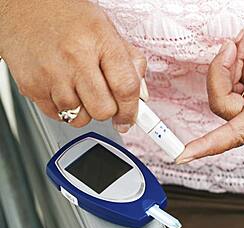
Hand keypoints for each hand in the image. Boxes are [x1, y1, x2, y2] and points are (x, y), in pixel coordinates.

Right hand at [0, 0, 147, 131]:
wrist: (22, 6)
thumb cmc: (66, 16)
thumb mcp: (106, 29)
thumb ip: (129, 61)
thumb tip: (140, 95)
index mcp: (100, 40)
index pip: (126, 87)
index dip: (131, 110)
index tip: (130, 119)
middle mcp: (75, 57)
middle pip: (103, 110)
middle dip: (108, 110)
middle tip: (104, 98)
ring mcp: (51, 74)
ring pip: (79, 118)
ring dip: (85, 110)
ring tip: (80, 87)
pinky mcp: (32, 86)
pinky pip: (57, 116)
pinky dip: (65, 109)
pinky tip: (63, 88)